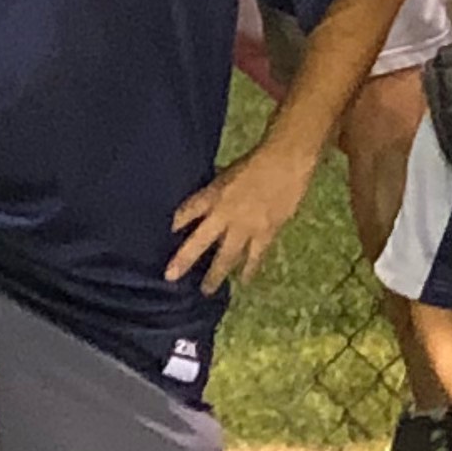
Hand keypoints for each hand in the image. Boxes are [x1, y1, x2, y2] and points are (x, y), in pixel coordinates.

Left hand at [166, 131, 315, 290]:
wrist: (287, 160)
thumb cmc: (257, 161)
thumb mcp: (227, 173)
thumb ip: (215, 192)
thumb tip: (202, 206)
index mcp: (213, 195)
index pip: (185, 213)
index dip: (174, 226)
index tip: (164, 238)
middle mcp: (224, 214)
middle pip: (199, 243)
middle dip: (184, 260)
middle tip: (171, 277)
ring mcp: (245, 226)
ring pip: (226, 256)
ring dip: (215, 274)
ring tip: (206, 290)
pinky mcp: (266, 232)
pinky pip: (255, 255)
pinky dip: (249, 268)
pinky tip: (245, 280)